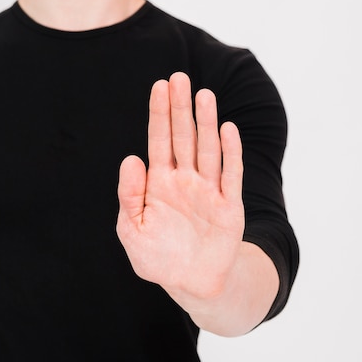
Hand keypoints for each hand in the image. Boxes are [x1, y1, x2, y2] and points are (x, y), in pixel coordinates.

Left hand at [117, 72, 244, 310]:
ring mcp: (208, 191)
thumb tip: (130, 158)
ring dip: (206, 123)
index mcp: (159, 184)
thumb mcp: (132, 230)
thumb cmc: (158, 258)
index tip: (159, 86)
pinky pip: (231, 176)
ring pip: (207, 150)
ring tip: (203, 95)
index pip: (158, 141)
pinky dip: (230, 154)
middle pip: (183, 138)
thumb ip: (130, 196)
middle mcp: (184, 180)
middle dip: (180, 109)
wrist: (192, 283)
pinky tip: (227, 130)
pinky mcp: (230, 206)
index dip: (159, 115)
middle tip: (179, 78)